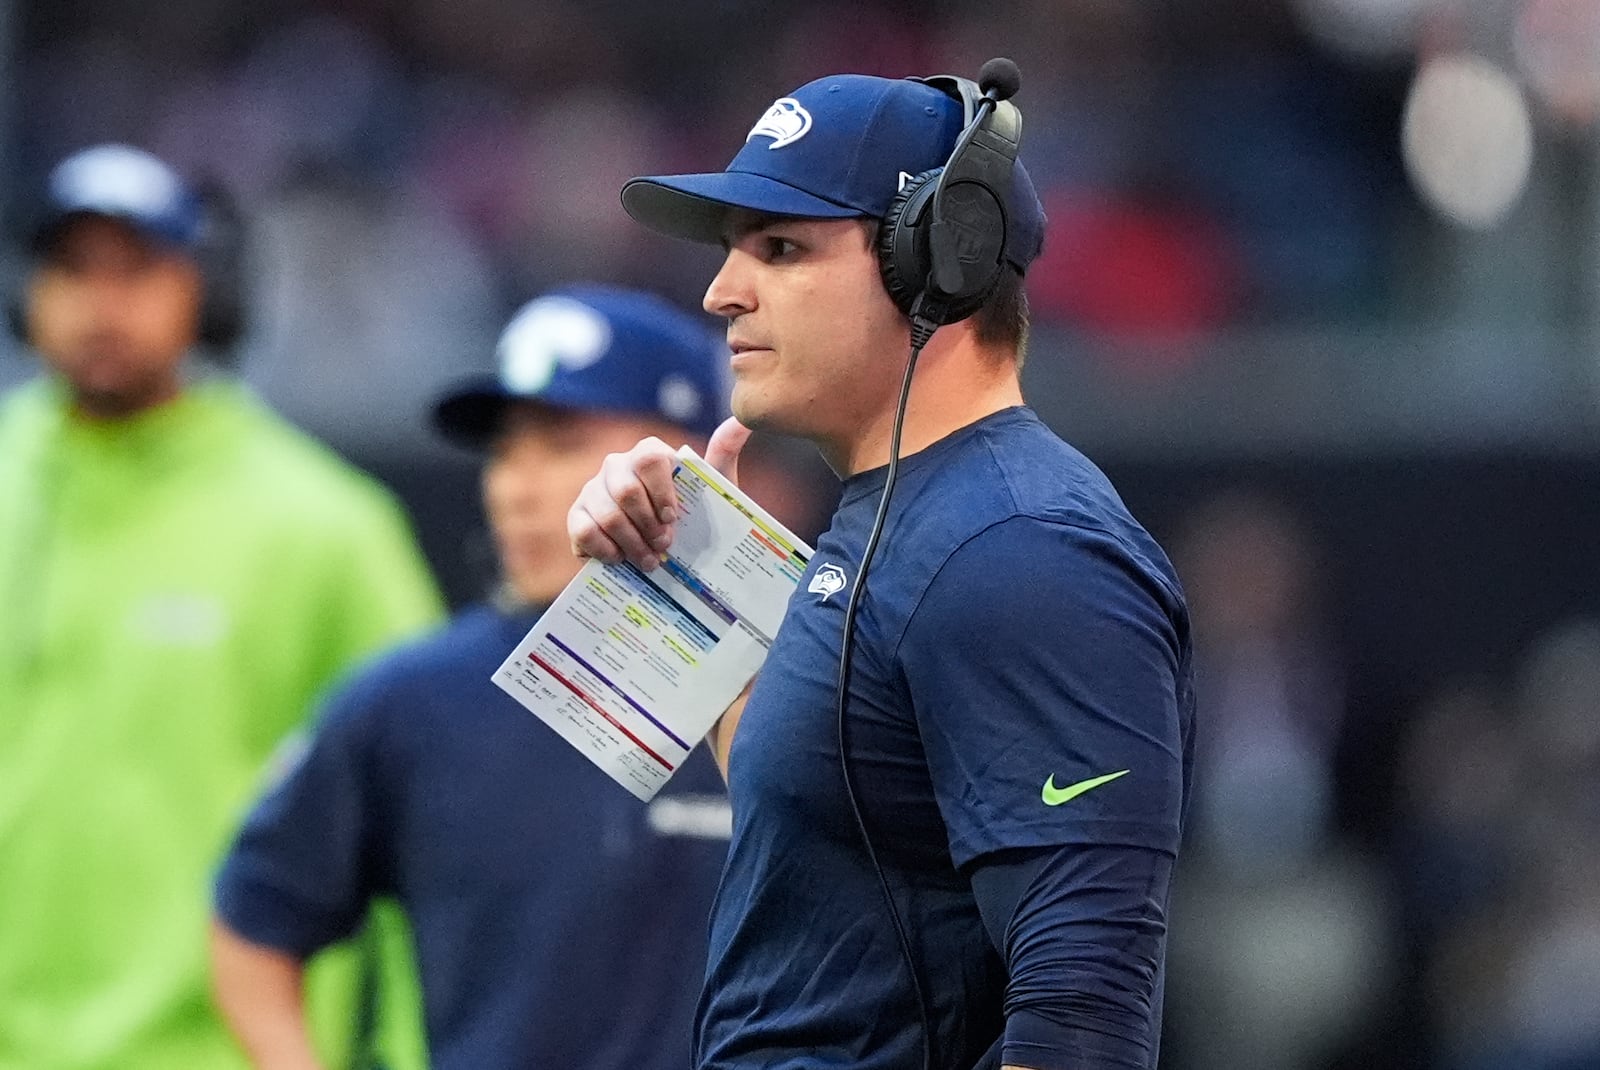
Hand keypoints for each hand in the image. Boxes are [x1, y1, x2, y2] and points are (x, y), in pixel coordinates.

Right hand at [568, 417, 751, 569]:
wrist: (664, 550)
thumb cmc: (690, 515)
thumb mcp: (712, 487)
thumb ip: (723, 453)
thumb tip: (741, 421)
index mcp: (649, 454)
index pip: (651, 458)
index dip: (662, 491)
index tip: (674, 518)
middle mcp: (617, 466)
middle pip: (626, 491)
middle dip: (647, 524)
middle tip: (664, 547)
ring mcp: (593, 490)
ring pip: (607, 513)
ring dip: (631, 542)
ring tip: (649, 562)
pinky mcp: (577, 515)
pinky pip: (584, 529)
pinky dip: (605, 549)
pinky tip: (621, 560)